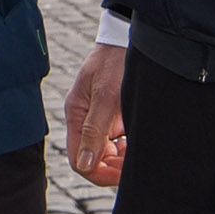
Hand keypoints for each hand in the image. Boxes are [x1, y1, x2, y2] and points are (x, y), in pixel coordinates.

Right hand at [65, 44, 127, 185]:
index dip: (100, 173)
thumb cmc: (115, 62)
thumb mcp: (105, 96)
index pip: (79, 160)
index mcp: (76, 116)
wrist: (127, 39)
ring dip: (122, 160)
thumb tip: (84, 164)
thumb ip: (94, 130)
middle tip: (136, 164)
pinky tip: (137, 142)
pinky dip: (127, 149)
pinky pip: (117, 144)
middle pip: (93, 161)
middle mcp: (85, 121)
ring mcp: (99, 120)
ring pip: (106, 155)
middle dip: (113, 168)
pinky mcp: (113, 118)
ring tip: (138, 150)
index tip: (123, 174)